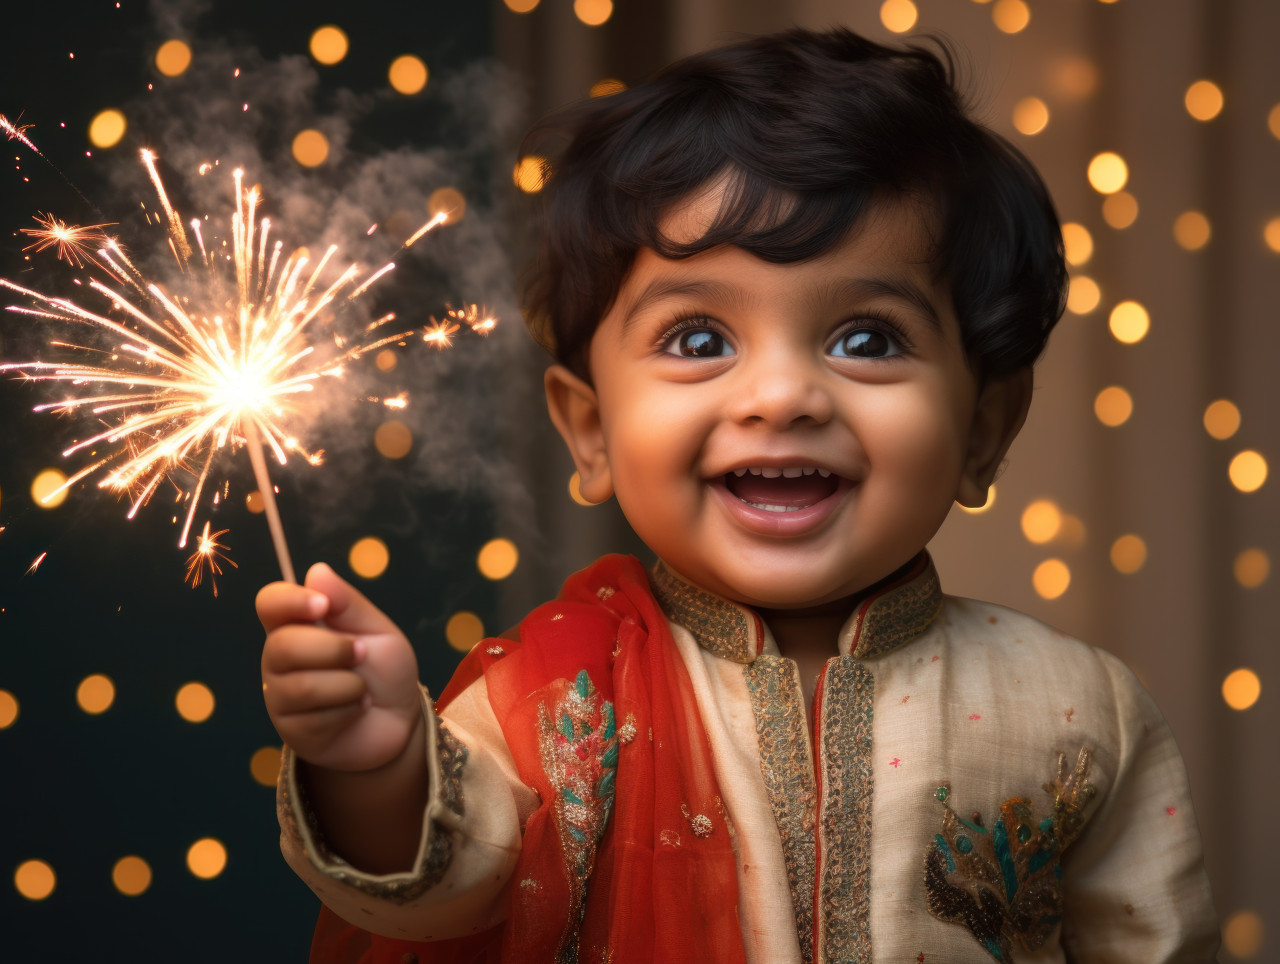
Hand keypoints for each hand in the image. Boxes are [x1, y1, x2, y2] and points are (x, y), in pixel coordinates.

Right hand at [258, 562, 421, 772]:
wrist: (399, 720)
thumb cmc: (384, 670)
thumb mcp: (377, 630)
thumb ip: (348, 604)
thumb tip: (316, 570)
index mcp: (298, 625)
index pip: (270, 602)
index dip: (290, 600)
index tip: (323, 606)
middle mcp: (279, 658)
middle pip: (282, 645)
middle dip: (334, 649)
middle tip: (362, 654)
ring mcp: (281, 695)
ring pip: (302, 686)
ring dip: (348, 685)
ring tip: (363, 688)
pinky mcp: (291, 730)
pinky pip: (314, 718)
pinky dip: (349, 711)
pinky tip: (357, 710)